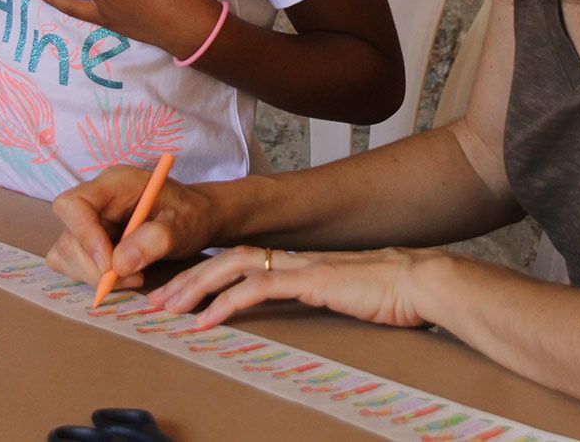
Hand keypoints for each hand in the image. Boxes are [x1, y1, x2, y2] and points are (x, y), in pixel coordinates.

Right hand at [47, 165, 218, 288]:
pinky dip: (93, 277)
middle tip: (132, 277)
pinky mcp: (88, 241)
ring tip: (135, 275)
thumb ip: (156, 239)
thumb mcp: (183, 224)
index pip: (72, 204)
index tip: (110, 264)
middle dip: (94, 267)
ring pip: (66, 254)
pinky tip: (124, 275)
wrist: (196, 219)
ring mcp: (89, 221)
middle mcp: (95, 200)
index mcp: (114, 183)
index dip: (84, 236)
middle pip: (68, 236)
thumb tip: (120, 264)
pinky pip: (72, 263)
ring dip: (95, 275)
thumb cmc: (191, 214)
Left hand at [148, 245, 441, 328]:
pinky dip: (225, 305)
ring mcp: (300, 267)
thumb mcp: (348, 298)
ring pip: (232, 266)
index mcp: (299, 263)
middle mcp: (293, 259)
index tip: (179, 293)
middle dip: (188, 278)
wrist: (423, 283)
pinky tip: (205, 322)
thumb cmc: (393, 295)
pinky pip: (257, 289)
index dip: (207, 274)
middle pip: (225, 258)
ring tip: (168, 308)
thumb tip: (312, 311)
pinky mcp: (310, 282)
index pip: (240, 260)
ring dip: (196, 287)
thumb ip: (323, 300)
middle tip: (157, 300)